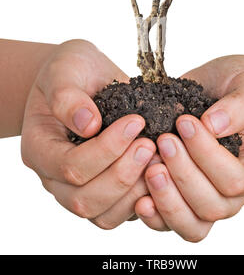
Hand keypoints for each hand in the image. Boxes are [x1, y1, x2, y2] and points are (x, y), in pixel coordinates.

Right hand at [21, 39, 155, 228]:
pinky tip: (161, 170)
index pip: (69, 166)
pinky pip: (123, 213)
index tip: (135, 122)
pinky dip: (145, 198)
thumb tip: (89, 124)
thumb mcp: (64, 69)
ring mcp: (80, 188)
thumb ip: (67, 96)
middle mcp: (55, 177)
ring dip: (136, 190)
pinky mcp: (106, 192)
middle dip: (123, 174)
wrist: (83, 76)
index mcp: (40, 148)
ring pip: (105, 215)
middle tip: (150, 145)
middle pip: (85, 199)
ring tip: (159, 158)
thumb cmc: (71, 71)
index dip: (105, 150)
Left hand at [135, 55, 243, 241]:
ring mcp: (210, 197)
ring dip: (167, 199)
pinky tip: (138, 197)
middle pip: (211, 206)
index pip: (235, 179)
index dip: (206, 155)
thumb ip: (240, 105)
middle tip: (163, 141)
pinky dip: (154, 214)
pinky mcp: (184, 196)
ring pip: (192, 224)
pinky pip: (170, 221)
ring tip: (150, 168)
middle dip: (183, 175)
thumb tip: (212, 125)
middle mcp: (238, 191)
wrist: (224, 87)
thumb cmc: (242, 85)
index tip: (184, 122)